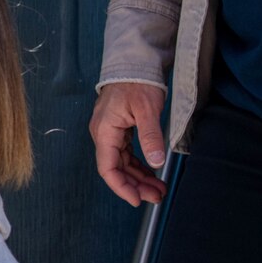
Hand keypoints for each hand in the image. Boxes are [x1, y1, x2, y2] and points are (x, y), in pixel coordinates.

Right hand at [90, 82, 169, 205]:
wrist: (134, 62)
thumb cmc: (137, 82)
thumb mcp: (147, 110)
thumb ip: (150, 137)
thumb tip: (156, 162)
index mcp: (105, 131)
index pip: (108, 168)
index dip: (122, 187)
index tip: (137, 200)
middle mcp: (104, 134)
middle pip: (116, 168)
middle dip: (136, 185)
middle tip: (157, 196)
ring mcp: (111, 132)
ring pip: (123, 162)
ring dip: (139, 177)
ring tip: (158, 189)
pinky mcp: (119, 129)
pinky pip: (127, 153)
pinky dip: (139, 165)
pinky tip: (151, 172)